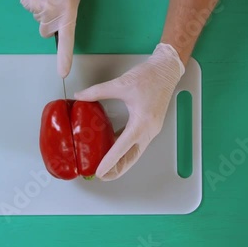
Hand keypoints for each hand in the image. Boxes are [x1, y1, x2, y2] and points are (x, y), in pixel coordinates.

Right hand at [20, 0, 80, 77]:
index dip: (64, 58)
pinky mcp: (26, 1)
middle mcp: (51, 15)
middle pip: (44, 31)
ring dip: (40, 7)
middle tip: (54, 6)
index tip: (62, 73)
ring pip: (35, 15)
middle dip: (47, 23)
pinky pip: (27, 4)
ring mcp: (37, 8)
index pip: (66, 42)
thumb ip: (66, 12)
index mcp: (67, 14)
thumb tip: (59, 20)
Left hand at [74, 43, 184, 180]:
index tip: (100, 171)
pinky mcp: (150, 126)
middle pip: (131, 158)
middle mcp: (148, 130)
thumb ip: (98, 91)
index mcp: (142, 122)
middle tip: (102, 176)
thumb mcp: (121, 83)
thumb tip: (80, 96)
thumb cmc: (150, 76)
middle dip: (117, 170)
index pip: (122, 148)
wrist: (167, 69)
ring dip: (122, 163)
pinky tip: (114, 151)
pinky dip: (126, 151)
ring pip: (136, 153)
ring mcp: (151, 130)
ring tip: (107, 169)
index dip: (110, 161)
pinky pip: (137, 144)